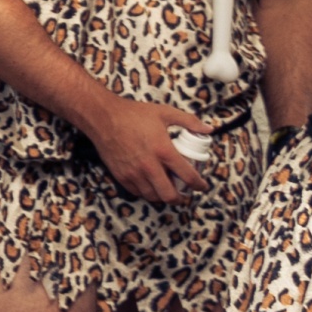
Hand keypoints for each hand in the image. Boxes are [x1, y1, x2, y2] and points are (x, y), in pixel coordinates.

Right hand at [81, 89, 203, 204]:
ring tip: (168, 190)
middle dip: (181, 199)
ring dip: (163, 196)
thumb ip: (189, 121)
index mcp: (163, 150)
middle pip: (169, 195)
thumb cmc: (134, 114)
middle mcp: (149, 165)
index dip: (199, 185)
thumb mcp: (165, 112)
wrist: (103, 117)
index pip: (187, 176)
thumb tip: (209, 129)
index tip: (202, 186)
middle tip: (185, 195)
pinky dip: (147, 192)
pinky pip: (138, 192)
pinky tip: (151, 185)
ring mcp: (133, 173)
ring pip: (153, 197)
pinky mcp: (121, 175)